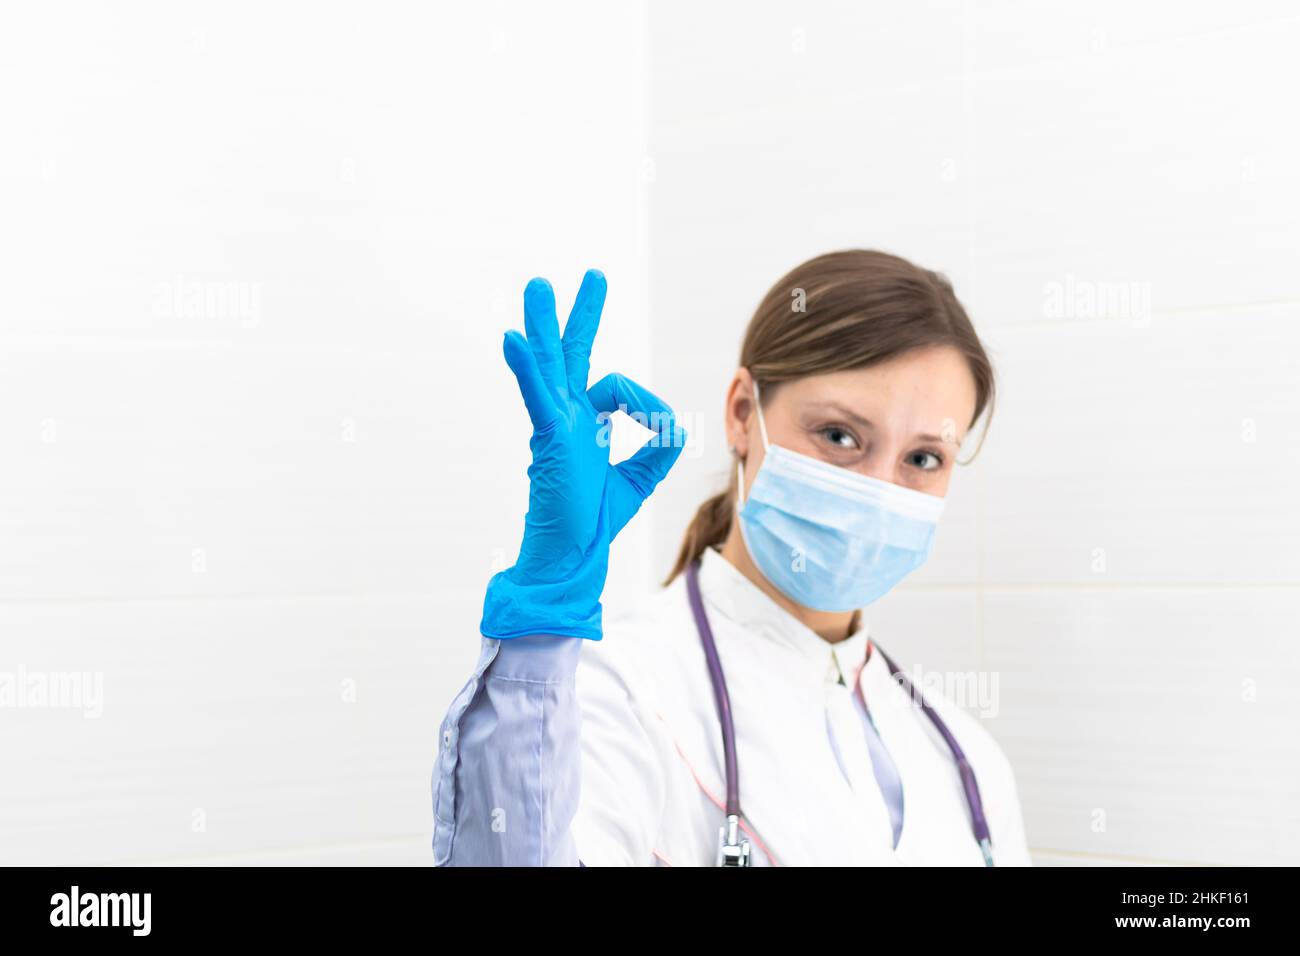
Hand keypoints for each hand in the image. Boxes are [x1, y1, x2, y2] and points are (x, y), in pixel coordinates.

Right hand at [481, 269, 686, 640]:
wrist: (570, 559)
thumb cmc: (593, 524)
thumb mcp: (639, 479)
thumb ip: (658, 446)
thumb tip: (673, 424)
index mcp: (584, 425)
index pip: (617, 390)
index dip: (646, 405)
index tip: (660, 429)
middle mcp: (566, 419)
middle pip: (572, 354)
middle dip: (583, 314)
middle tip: (595, 275)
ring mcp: (554, 426)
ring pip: (550, 364)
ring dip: (544, 323)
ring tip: (537, 285)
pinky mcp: (548, 440)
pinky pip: (537, 396)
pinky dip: (526, 367)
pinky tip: (513, 339)